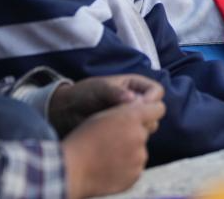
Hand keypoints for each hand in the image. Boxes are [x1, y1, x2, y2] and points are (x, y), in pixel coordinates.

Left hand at [49, 74, 163, 136]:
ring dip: (138, 128)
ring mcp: (132, 118)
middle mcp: (138, 102)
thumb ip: (115, 93)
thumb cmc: (83, 94)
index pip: (156, 91)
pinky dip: (131, 138)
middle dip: (146, 116)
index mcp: (135, 86)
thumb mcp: (99, 89)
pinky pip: (137, 136)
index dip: (152, 99)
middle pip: (156, 110)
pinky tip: (116, 137)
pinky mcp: (125, 132)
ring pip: (149, 125)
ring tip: (119, 129)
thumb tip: (132, 100)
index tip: (139, 107)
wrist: (67, 112)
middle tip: (128, 121)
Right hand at [62, 97, 165, 198]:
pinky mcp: (135, 174)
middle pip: (146, 131)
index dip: (152, 109)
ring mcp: (139, 157)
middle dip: (136, 132)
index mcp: (132, 117)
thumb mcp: (104, 116)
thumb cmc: (83, 139)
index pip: (158, 108)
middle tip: (116, 138)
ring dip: (130, 150)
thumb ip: (127, 111)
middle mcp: (139, 135)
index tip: (145, 114)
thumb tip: (144, 107)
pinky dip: (125, 166)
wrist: (71, 169)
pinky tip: (108, 166)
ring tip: (108, 154)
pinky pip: (135, 167)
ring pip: (140, 149)